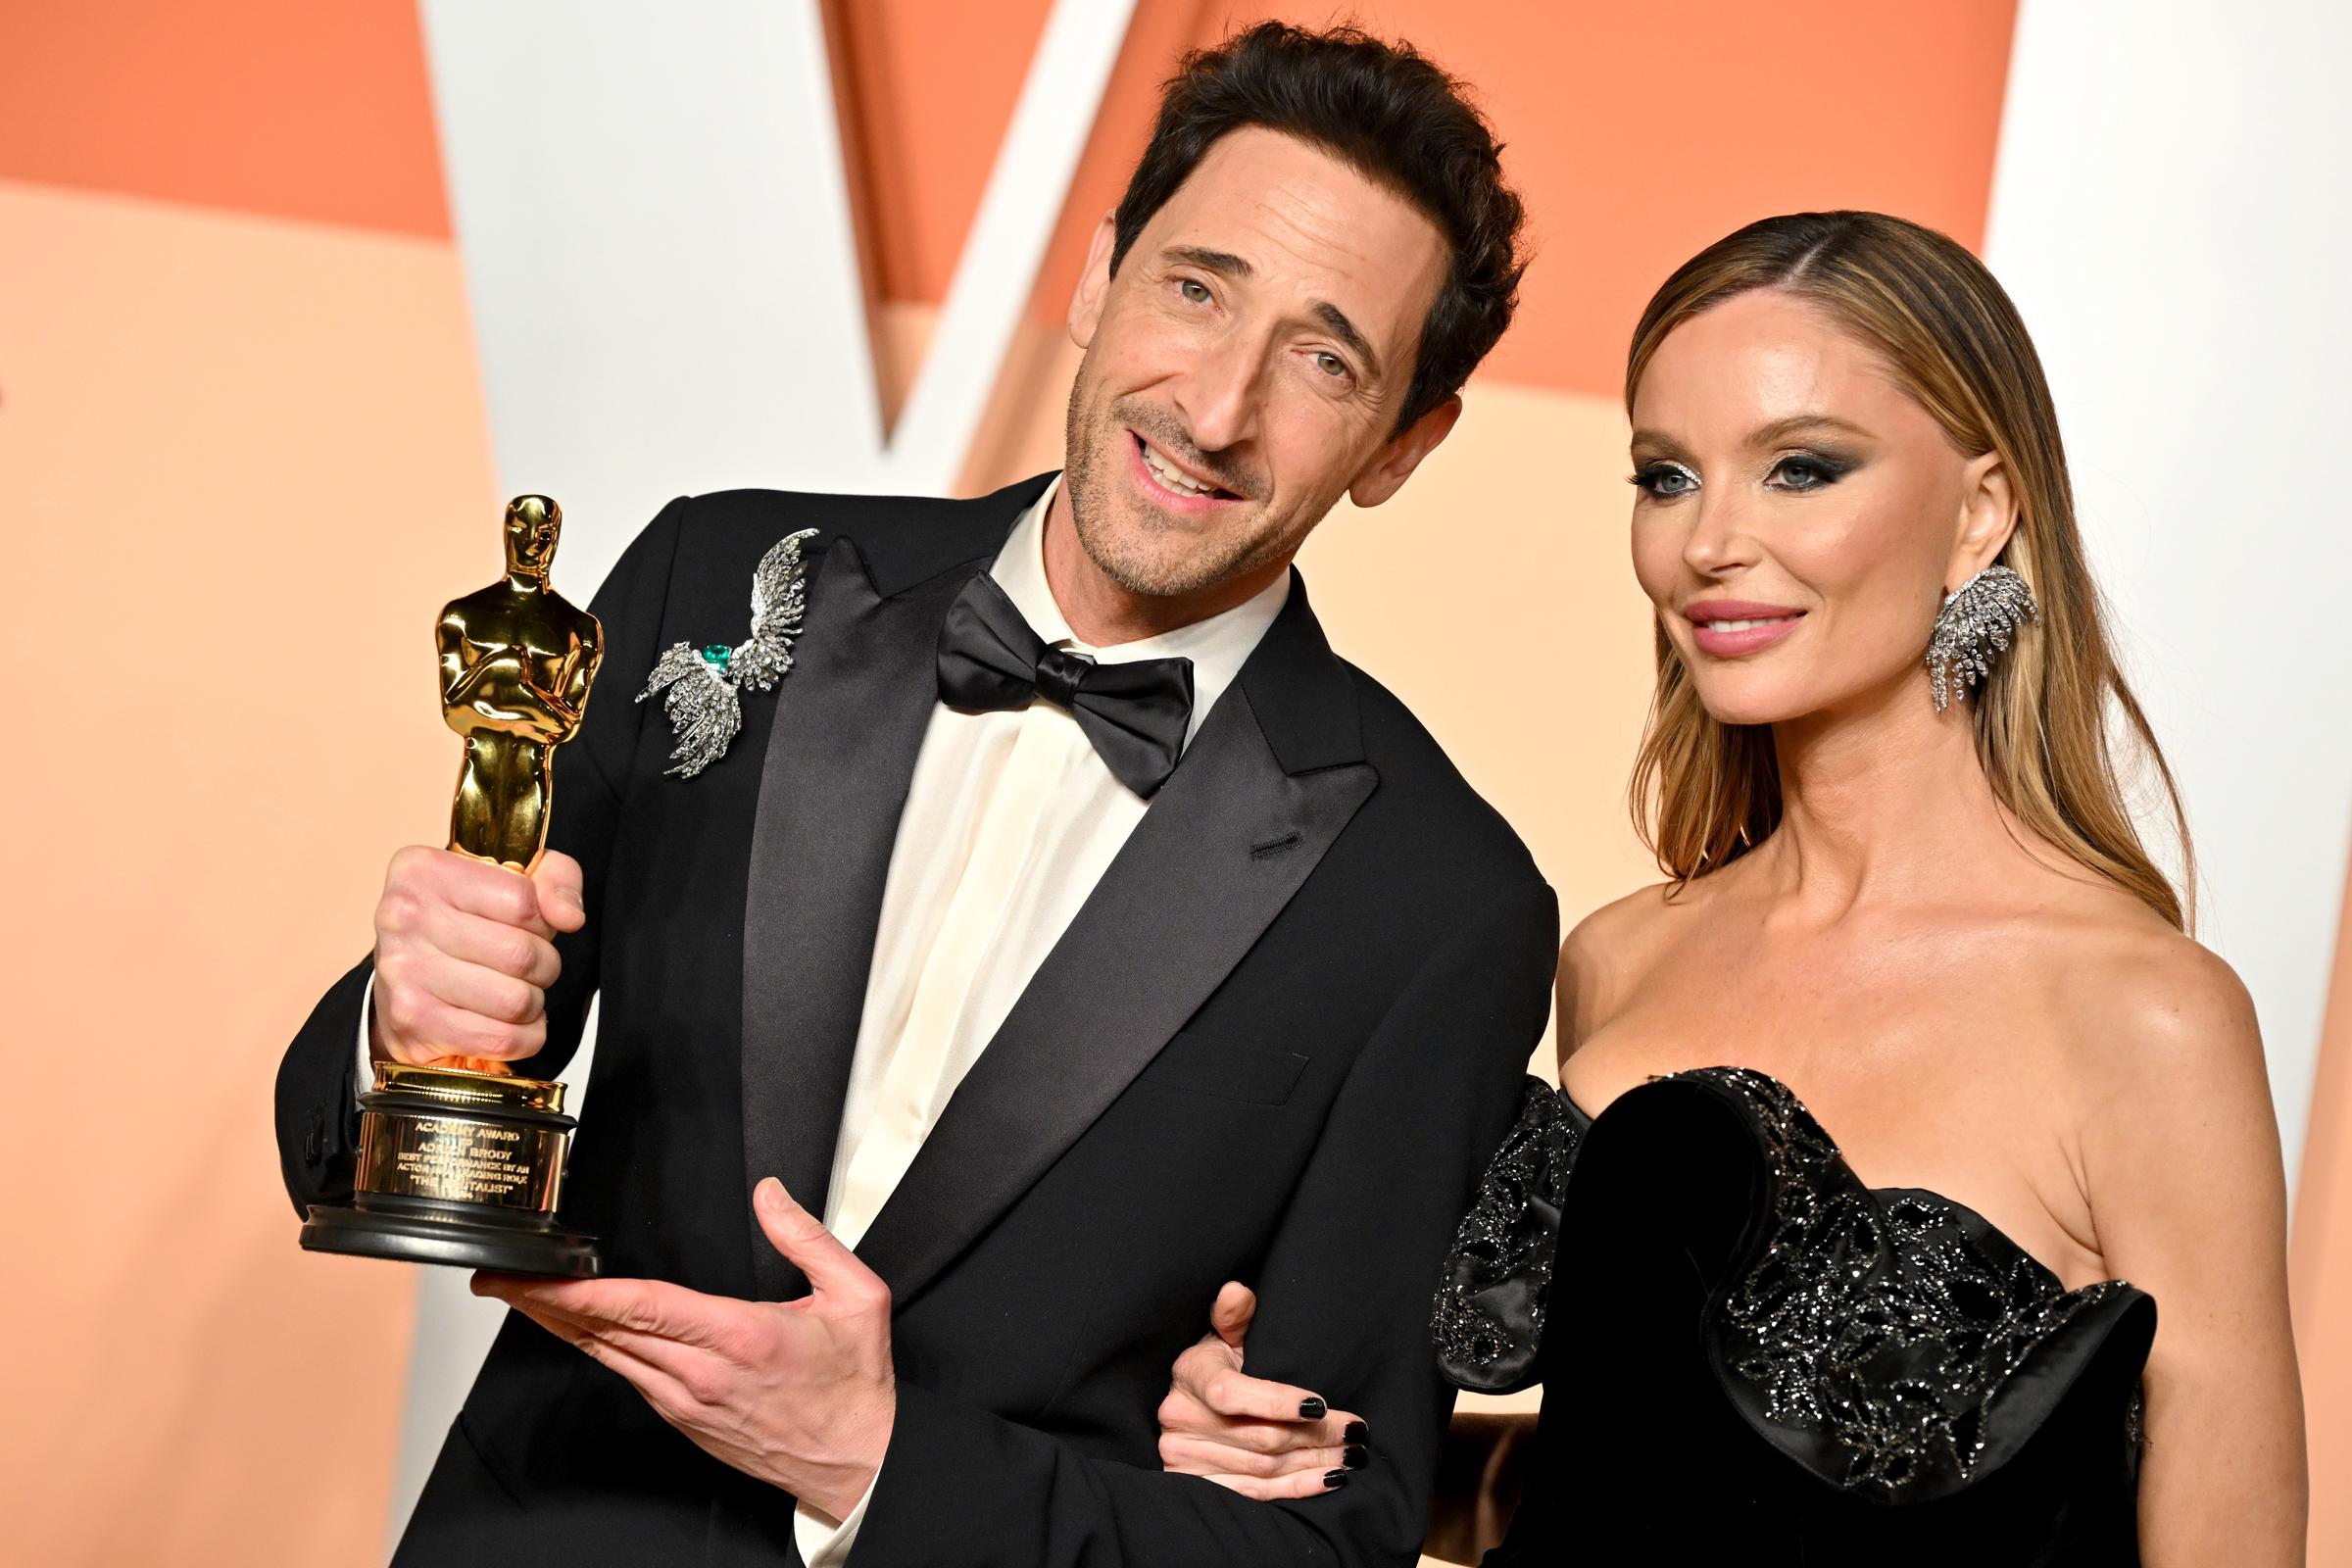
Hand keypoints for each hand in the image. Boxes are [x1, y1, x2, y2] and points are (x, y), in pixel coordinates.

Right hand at [369, 846, 584, 1068]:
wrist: (401, 977)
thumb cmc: (462, 922)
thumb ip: (555, 879)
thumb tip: (569, 917)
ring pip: (516, 1001)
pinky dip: (523, 1037)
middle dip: (544, 965)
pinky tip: (507, 1022)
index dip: (543, 921)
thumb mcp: (509, 879)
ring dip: (532, 1003)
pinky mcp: (413, 1022)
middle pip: (522, 954)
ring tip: (514, 991)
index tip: (530, 927)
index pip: (523, 900)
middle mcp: (404, 917)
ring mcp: (403, 972)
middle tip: (529, 966)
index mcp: (424, 870)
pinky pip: (502, 1040)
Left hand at [475, 1178, 894, 1521]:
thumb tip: (770, 1194)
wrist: (861, 1463)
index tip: (534, 1276)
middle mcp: (701, 1375)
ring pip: (607, 1358)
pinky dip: (596, 1349)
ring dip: (561, 1326)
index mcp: (738, 1337)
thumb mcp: (857, 1296)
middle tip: (497, 1279)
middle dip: (544, 1303)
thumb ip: (807, 1238)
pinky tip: (580, 1331)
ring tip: (522, 1297)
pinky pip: (629, 1378)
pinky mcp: (686, 1421)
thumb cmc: (857, 1386)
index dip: (578, 1291)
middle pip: (604, 1333)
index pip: (640, 1307)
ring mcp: (687, 1404)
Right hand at [1156, 1281, 1367, 1498]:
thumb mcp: (1225, 1336)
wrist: (1189, 1406)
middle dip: (1315, 1435)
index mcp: (1190, 1374)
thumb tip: (1237, 1290)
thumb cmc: (1217, 1365)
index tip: (1321, 1405)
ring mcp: (1184, 1456)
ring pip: (1263, 1469)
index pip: (1232, 1394)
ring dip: (1314, 1462)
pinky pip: (1255, 1494)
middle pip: (1260, 1437)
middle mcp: (1180, 1418)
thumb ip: (1235, 1316)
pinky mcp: (1196, 1485)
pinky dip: (1297, 1488)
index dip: (1277, 1402)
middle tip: (1355, 1430)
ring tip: (1351, 1454)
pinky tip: (1329, 1478)